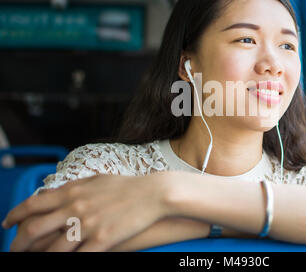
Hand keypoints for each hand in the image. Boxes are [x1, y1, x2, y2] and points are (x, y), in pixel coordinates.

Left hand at [2, 172, 172, 251]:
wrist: (154, 193)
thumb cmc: (126, 186)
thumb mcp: (96, 179)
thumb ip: (73, 186)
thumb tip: (54, 192)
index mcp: (72, 191)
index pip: (33, 204)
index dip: (15, 215)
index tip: (7, 224)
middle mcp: (75, 207)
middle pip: (34, 229)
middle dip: (17, 244)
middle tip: (12, 251)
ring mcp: (88, 225)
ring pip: (52, 249)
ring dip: (39, 258)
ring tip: (33, 261)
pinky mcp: (103, 240)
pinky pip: (78, 258)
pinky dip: (66, 263)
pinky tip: (64, 263)